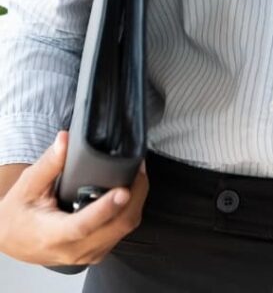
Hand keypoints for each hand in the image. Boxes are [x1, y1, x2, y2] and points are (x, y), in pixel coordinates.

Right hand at [0, 131, 147, 267]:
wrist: (12, 239)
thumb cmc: (18, 214)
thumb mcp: (28, 185)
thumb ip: (49, 163)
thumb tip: (65, 140)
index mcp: (52, 235)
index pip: (83, 225)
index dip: (106, 208)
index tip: (123, 190)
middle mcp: (72, 250)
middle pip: (116, 227)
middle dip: (134, 195)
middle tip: (138, 167)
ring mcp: (86, 254)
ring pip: (124, 230)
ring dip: (136, 202)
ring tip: (135, 175)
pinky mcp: (95, 252)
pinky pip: (121, 232)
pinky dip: (129, 210)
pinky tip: (128, 192)